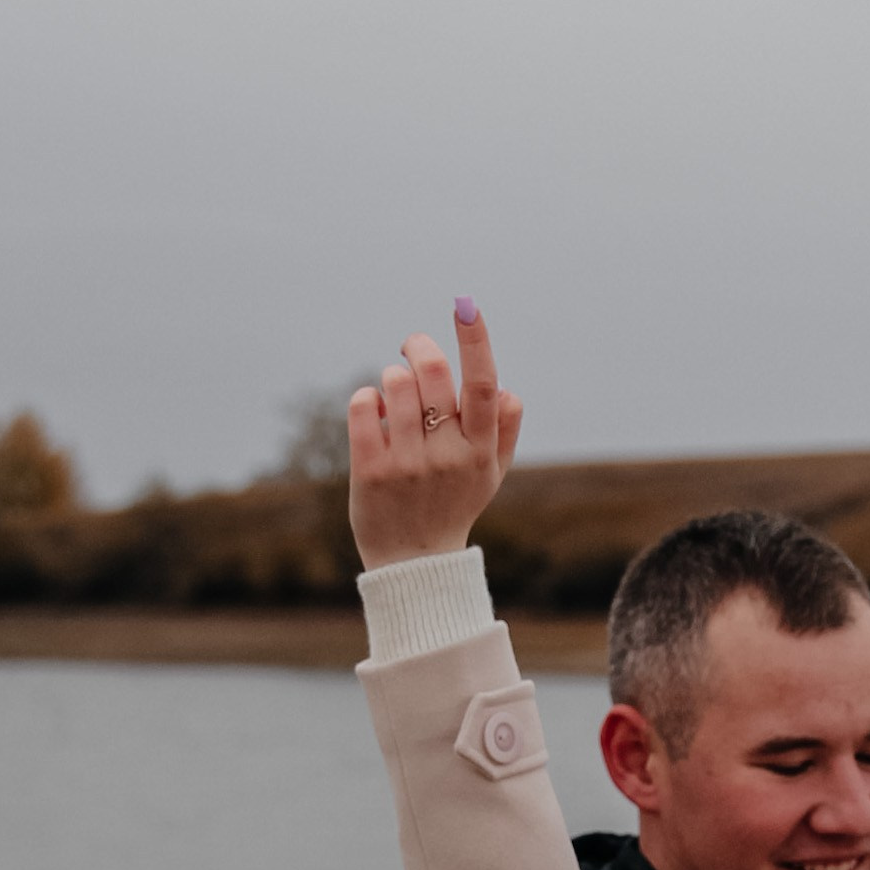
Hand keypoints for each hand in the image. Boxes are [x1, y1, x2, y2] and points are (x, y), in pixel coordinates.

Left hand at [347, 302, 524, 569]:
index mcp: (480, 451)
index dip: (475, 341)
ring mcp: (407, 464)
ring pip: (395, 385)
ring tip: (394, 396)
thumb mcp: (490, 475)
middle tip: (412, 346)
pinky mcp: (370, 471)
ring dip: (392, 378)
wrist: (413, 564)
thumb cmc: (453, 507)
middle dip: (419, 346)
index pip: (481, 385)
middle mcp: (446, 456)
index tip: (466, 306)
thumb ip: (503, 431)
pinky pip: (363, 407)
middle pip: (432, 375)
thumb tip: (507, 390)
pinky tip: (373, 410)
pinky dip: (366, 397)